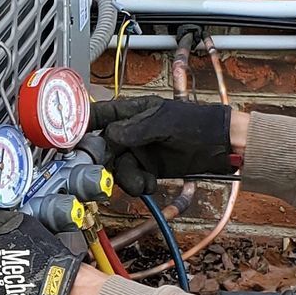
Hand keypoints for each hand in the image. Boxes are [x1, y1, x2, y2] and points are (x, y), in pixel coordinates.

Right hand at [87, 94, 235, 196]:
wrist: (222, 146)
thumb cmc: (198, 124)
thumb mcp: (164, 123)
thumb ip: (135, 130)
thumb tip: (110, 136)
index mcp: (132, 110)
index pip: (99, 115)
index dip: (83, 126)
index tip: (73, 142)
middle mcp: (131, 130)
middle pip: (103, 147)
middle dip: (105, 162)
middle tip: (109, 171)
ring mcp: (139, 150)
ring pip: (117, 166)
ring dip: (126, 177)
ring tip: (141, 182)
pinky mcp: (148, 167)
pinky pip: (132, 177)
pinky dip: (138, 184)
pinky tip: (150, 183)